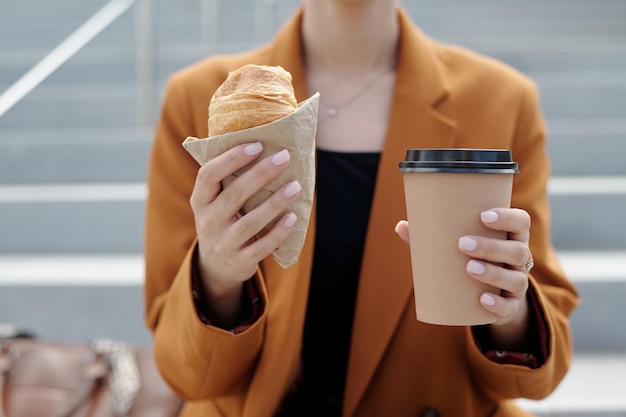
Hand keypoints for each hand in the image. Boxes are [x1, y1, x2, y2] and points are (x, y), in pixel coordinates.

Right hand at [190, 142, 300, 325]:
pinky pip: (261, 247)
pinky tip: (293, 217)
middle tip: (284, 157)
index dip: (231, 158)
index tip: (256, 145)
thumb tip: (266, 143)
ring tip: (295, 186)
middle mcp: (207, 221)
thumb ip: (230, 179)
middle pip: (234, 194)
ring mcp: (222, 244)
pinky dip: (278, 232)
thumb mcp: (216, 201)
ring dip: (274, 202)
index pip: (208, 175)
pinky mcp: (239, 261)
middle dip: (260, 174)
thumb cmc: (224, 219)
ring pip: (250, 222)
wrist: (217, 265)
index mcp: (200, 200)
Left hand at [395, 208, 532, 349]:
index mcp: (510, 237)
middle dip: (490, 246)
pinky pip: (509, 307)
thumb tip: (402, 226)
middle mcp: (519, 259)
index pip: (521, 222)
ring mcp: (518, 283)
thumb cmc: (471, 260)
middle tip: (462, 243)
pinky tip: (482, 299)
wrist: (489, 298)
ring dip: (493, 273)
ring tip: (469, 268)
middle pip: (516, 250)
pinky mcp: (511, 307)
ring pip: (516, 278)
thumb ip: (432, 237)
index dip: (507, 218)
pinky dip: (497, 304)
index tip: (483, 216)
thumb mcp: (458, 248)